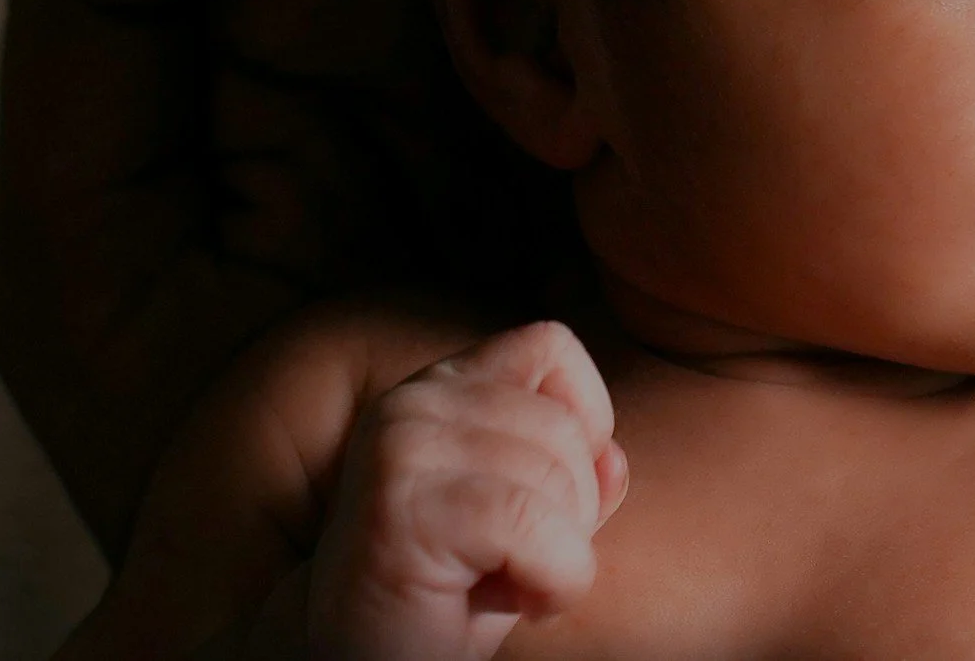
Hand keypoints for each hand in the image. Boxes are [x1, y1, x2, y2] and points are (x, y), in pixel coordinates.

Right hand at [308, 322, 627, 659]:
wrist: (361, 660)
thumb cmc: (448, 593)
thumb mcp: (527, 522)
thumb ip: (574, 476)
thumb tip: (613, 457)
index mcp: (439, 387)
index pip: (550, 346)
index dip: (584, 418)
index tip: (550, 495)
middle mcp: (412, 402)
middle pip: (565, 424)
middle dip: (573, 510)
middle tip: (519, 563)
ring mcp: (401, 446)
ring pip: (556, 476)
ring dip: (562, 555)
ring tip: (507, 584)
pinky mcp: (401, 503)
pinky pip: (530, 524)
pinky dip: (553, 579)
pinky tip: (514, 604)